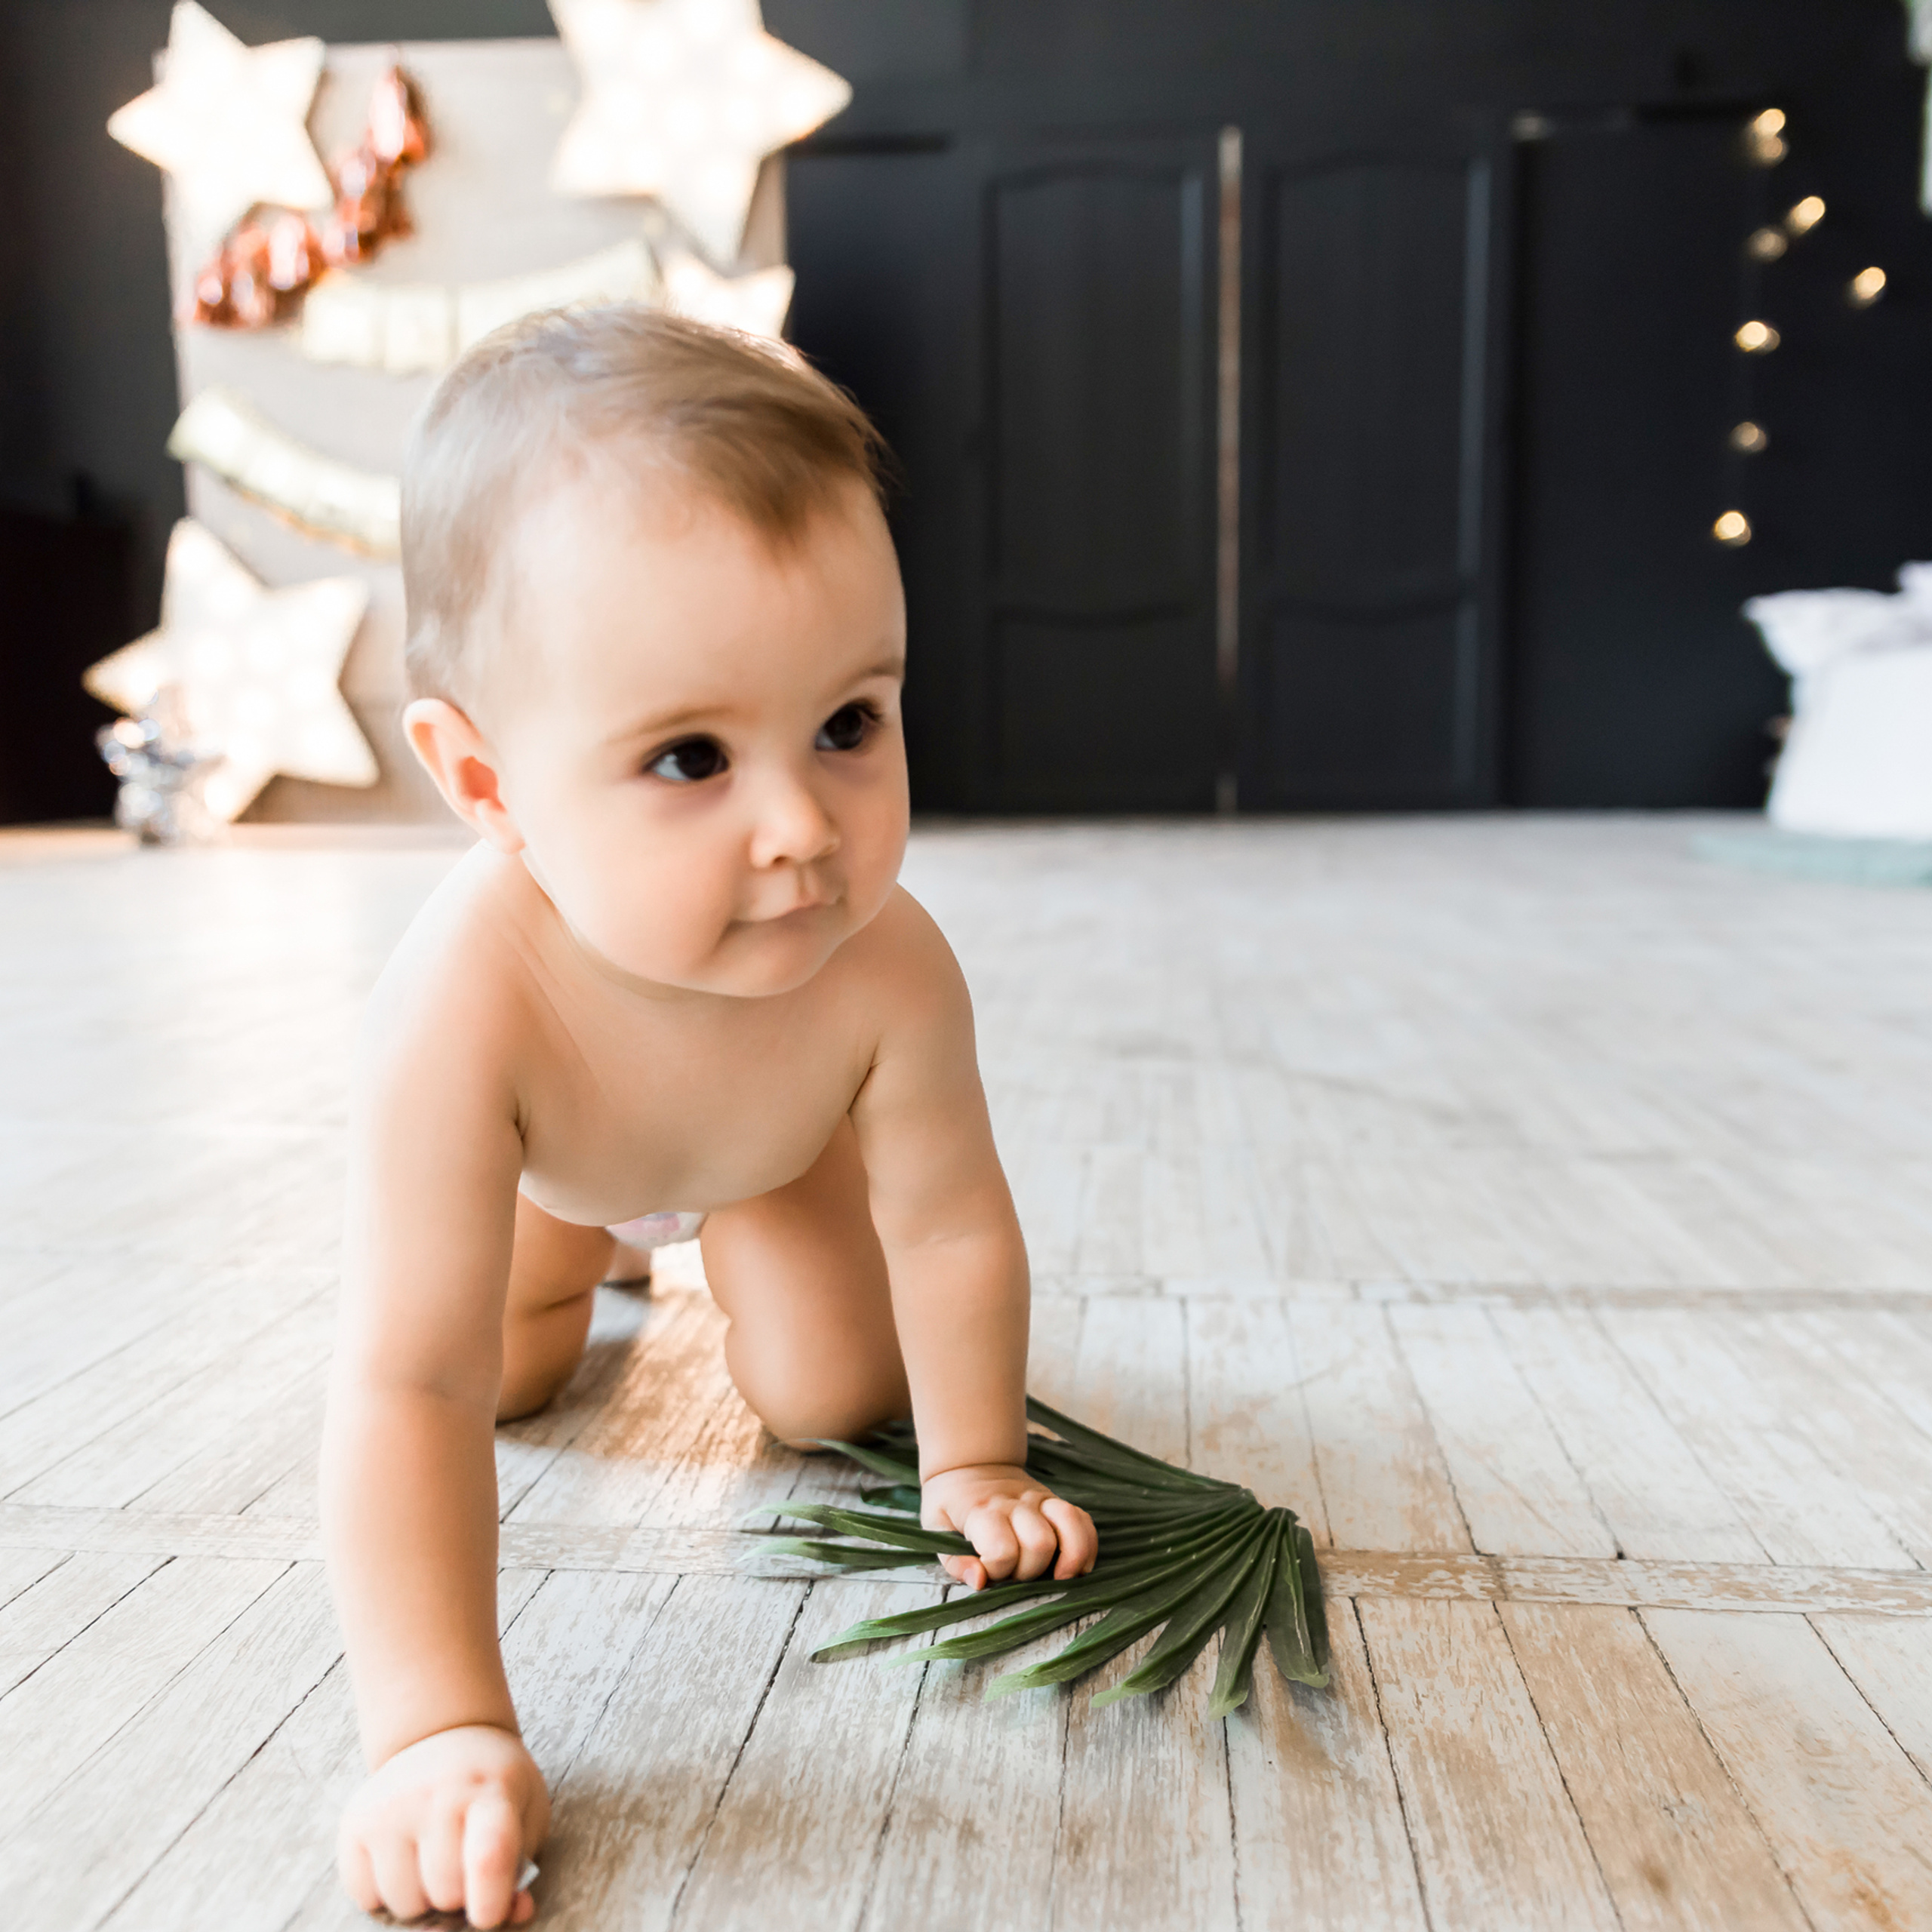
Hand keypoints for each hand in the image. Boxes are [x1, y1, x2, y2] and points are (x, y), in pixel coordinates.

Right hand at [338, 1723, 548, 1927]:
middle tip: (463, 1871)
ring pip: (405, 1903)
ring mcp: (392, 1807)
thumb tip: (516, 1913)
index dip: (490, 1901)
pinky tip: (403, 1861)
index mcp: (492, 1791)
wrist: (443, 1734)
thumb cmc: (491, 1787)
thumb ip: (522, 1868)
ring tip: (433, 1863)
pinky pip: (366, 1898)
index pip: (489, 1856)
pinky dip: (385, 1896)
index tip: (488, 1917)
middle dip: (458, 1899)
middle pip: (446, 1892)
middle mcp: (439, 1794)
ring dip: (422, 1901)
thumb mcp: (524, 1813)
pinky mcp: (355, 1823)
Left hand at [922, 1464, 1098, 1590]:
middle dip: (1030, 1572)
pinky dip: (1087, 1546)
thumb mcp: (936, 1530)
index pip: (1002, 1550)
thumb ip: (954, 1562)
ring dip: (1070, 1559)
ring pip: (1069, 1525)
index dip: (997, 1571)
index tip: (986, 1573)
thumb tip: (980, 1582)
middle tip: (1015, 1576)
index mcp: (982, 1511)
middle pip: (1039, 1543)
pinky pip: (1083, 1520)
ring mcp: (1040, 1500)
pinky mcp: (1055, 1502)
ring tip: (1061, 1578)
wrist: (970, 1465)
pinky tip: (1079, 1568)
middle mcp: (1015, 1503)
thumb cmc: (951, 1506)